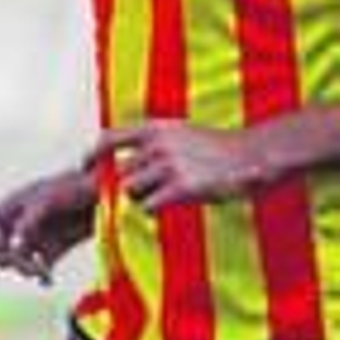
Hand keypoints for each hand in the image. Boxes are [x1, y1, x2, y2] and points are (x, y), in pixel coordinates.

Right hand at [0, 164, 95, 283]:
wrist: (106, 194)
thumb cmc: (74, 187)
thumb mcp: (47, 200)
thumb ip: (27, 222)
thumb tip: (13, 246)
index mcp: (11, 208)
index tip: (4, 243)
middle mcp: (18, 224)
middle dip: (6, 259)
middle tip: (25, 262)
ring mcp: (34, 238)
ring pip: (15, 263)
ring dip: (24, 269)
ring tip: (41, 272)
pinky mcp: (52, 250)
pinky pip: (38, 269)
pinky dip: (41, 276)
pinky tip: (48, 279)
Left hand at [98, 120, 252, 210]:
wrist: (256, 154)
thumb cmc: (218, 149)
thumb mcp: (182, 134)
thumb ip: (153, 145)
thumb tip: (124, 165)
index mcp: (157, 128)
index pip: (110, 138)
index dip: (92, 154)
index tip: (83, 166)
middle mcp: (159, 144)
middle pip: (121, 175)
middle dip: (130, 188)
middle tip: (153, 192)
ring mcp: (169, 165)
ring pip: (131, 192)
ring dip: (142, 199)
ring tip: (167, 195)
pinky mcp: (181, 187)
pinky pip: (148, 206)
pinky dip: (154, 210)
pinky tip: (173, 203)